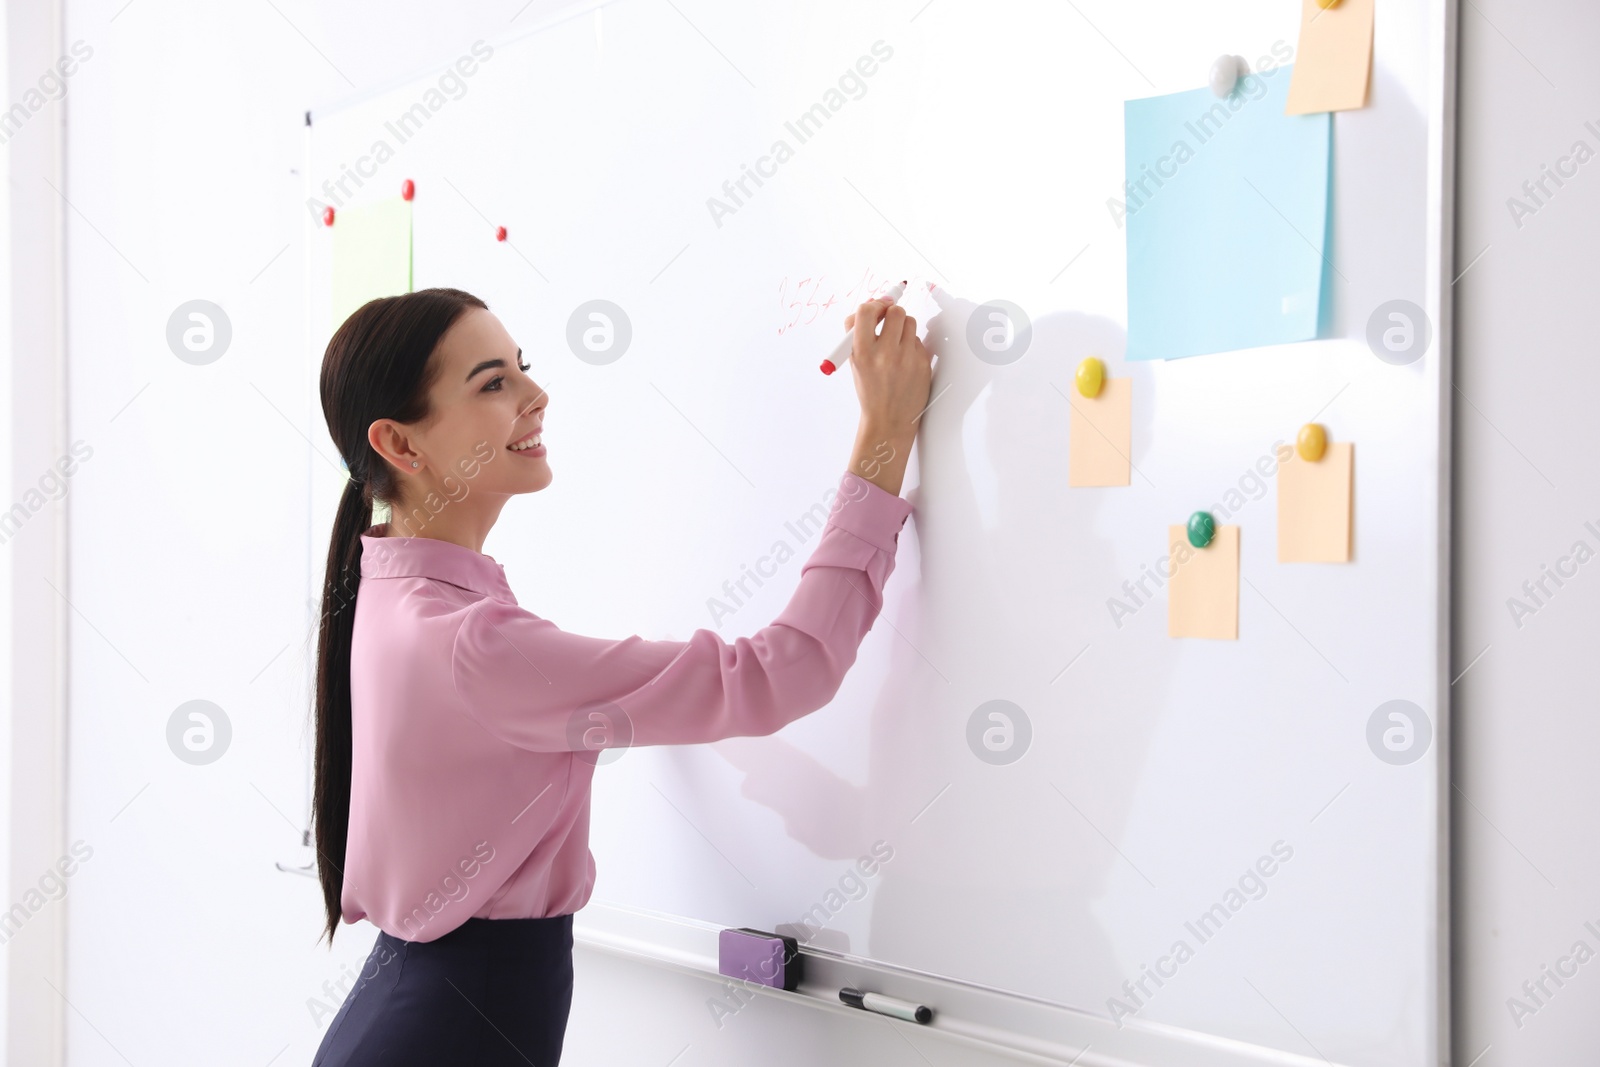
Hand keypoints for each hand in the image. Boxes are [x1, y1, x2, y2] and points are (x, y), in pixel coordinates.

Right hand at [843, 294, 932, 437]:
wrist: (888, 420)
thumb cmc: (870, 389)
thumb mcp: (855, 362)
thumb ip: (858, 333)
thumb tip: (872, 302)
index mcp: (863, 353)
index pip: (866, 312)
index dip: (873, 304)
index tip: (877, 307)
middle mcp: (885, 354)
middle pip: (895, 311)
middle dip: (892, 312)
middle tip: (888, 320)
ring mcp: (907, 359)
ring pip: (910, 322)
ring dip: (903, 328)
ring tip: (897, 344)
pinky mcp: (923, 363)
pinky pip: (919, 340)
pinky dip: (912, 346)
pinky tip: (905, 362)